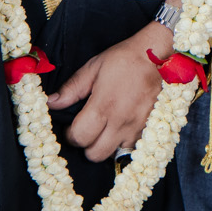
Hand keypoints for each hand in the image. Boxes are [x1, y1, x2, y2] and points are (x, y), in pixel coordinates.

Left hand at [48, 12, 176, 161]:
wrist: (159, 55)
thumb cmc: (124, 59)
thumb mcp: (93, 67)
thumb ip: (72, 88)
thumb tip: (52, 103)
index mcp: (103, 106)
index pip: (79, 137)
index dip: (70, 136)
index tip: (71, 128)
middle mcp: (120, 121)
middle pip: (95, 154)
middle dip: (87, 145)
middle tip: (88, 131)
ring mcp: (137, 128)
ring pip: (115, 155)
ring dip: (106, 146)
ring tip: (105, 130)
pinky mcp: (150, 129)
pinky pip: (133, 148)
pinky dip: (123, 144)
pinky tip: (121, 130)